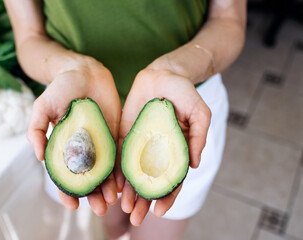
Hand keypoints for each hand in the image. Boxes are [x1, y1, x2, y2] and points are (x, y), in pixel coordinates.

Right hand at [27, 56, 121, 215]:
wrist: (85, 72)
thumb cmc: (61, 88)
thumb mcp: (42, 106)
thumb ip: (36, 130)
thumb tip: (37, 157)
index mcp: (64, 147)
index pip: (65, 176)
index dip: (67, 192)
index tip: (73, 205)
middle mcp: (82, 149)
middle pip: (88, 178)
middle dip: (94, 195)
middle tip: (101, 209)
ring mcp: (100, 143)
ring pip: (105, 171)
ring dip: (109, 187)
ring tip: (115, 202)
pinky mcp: (115, 134)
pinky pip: (119, 155)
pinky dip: (122, 170)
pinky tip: (126, 183)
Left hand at [118, 56, 210, 224]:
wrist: (162, 75)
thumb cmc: (184, 93)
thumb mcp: (200, 112)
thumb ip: (199, 137)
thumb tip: (195, 165)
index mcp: (176, 152)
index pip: (172, 180)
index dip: (167, 196)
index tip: (159, 211)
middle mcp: (157, 153)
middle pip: (151, 182)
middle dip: (144, 201)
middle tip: (136, 217)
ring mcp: (140, 146)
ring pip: (134, 174)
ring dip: (129, 192)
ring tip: (123, 208)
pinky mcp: (125, 136)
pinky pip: (119, 156)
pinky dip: (116, 172)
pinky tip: (112, 186)